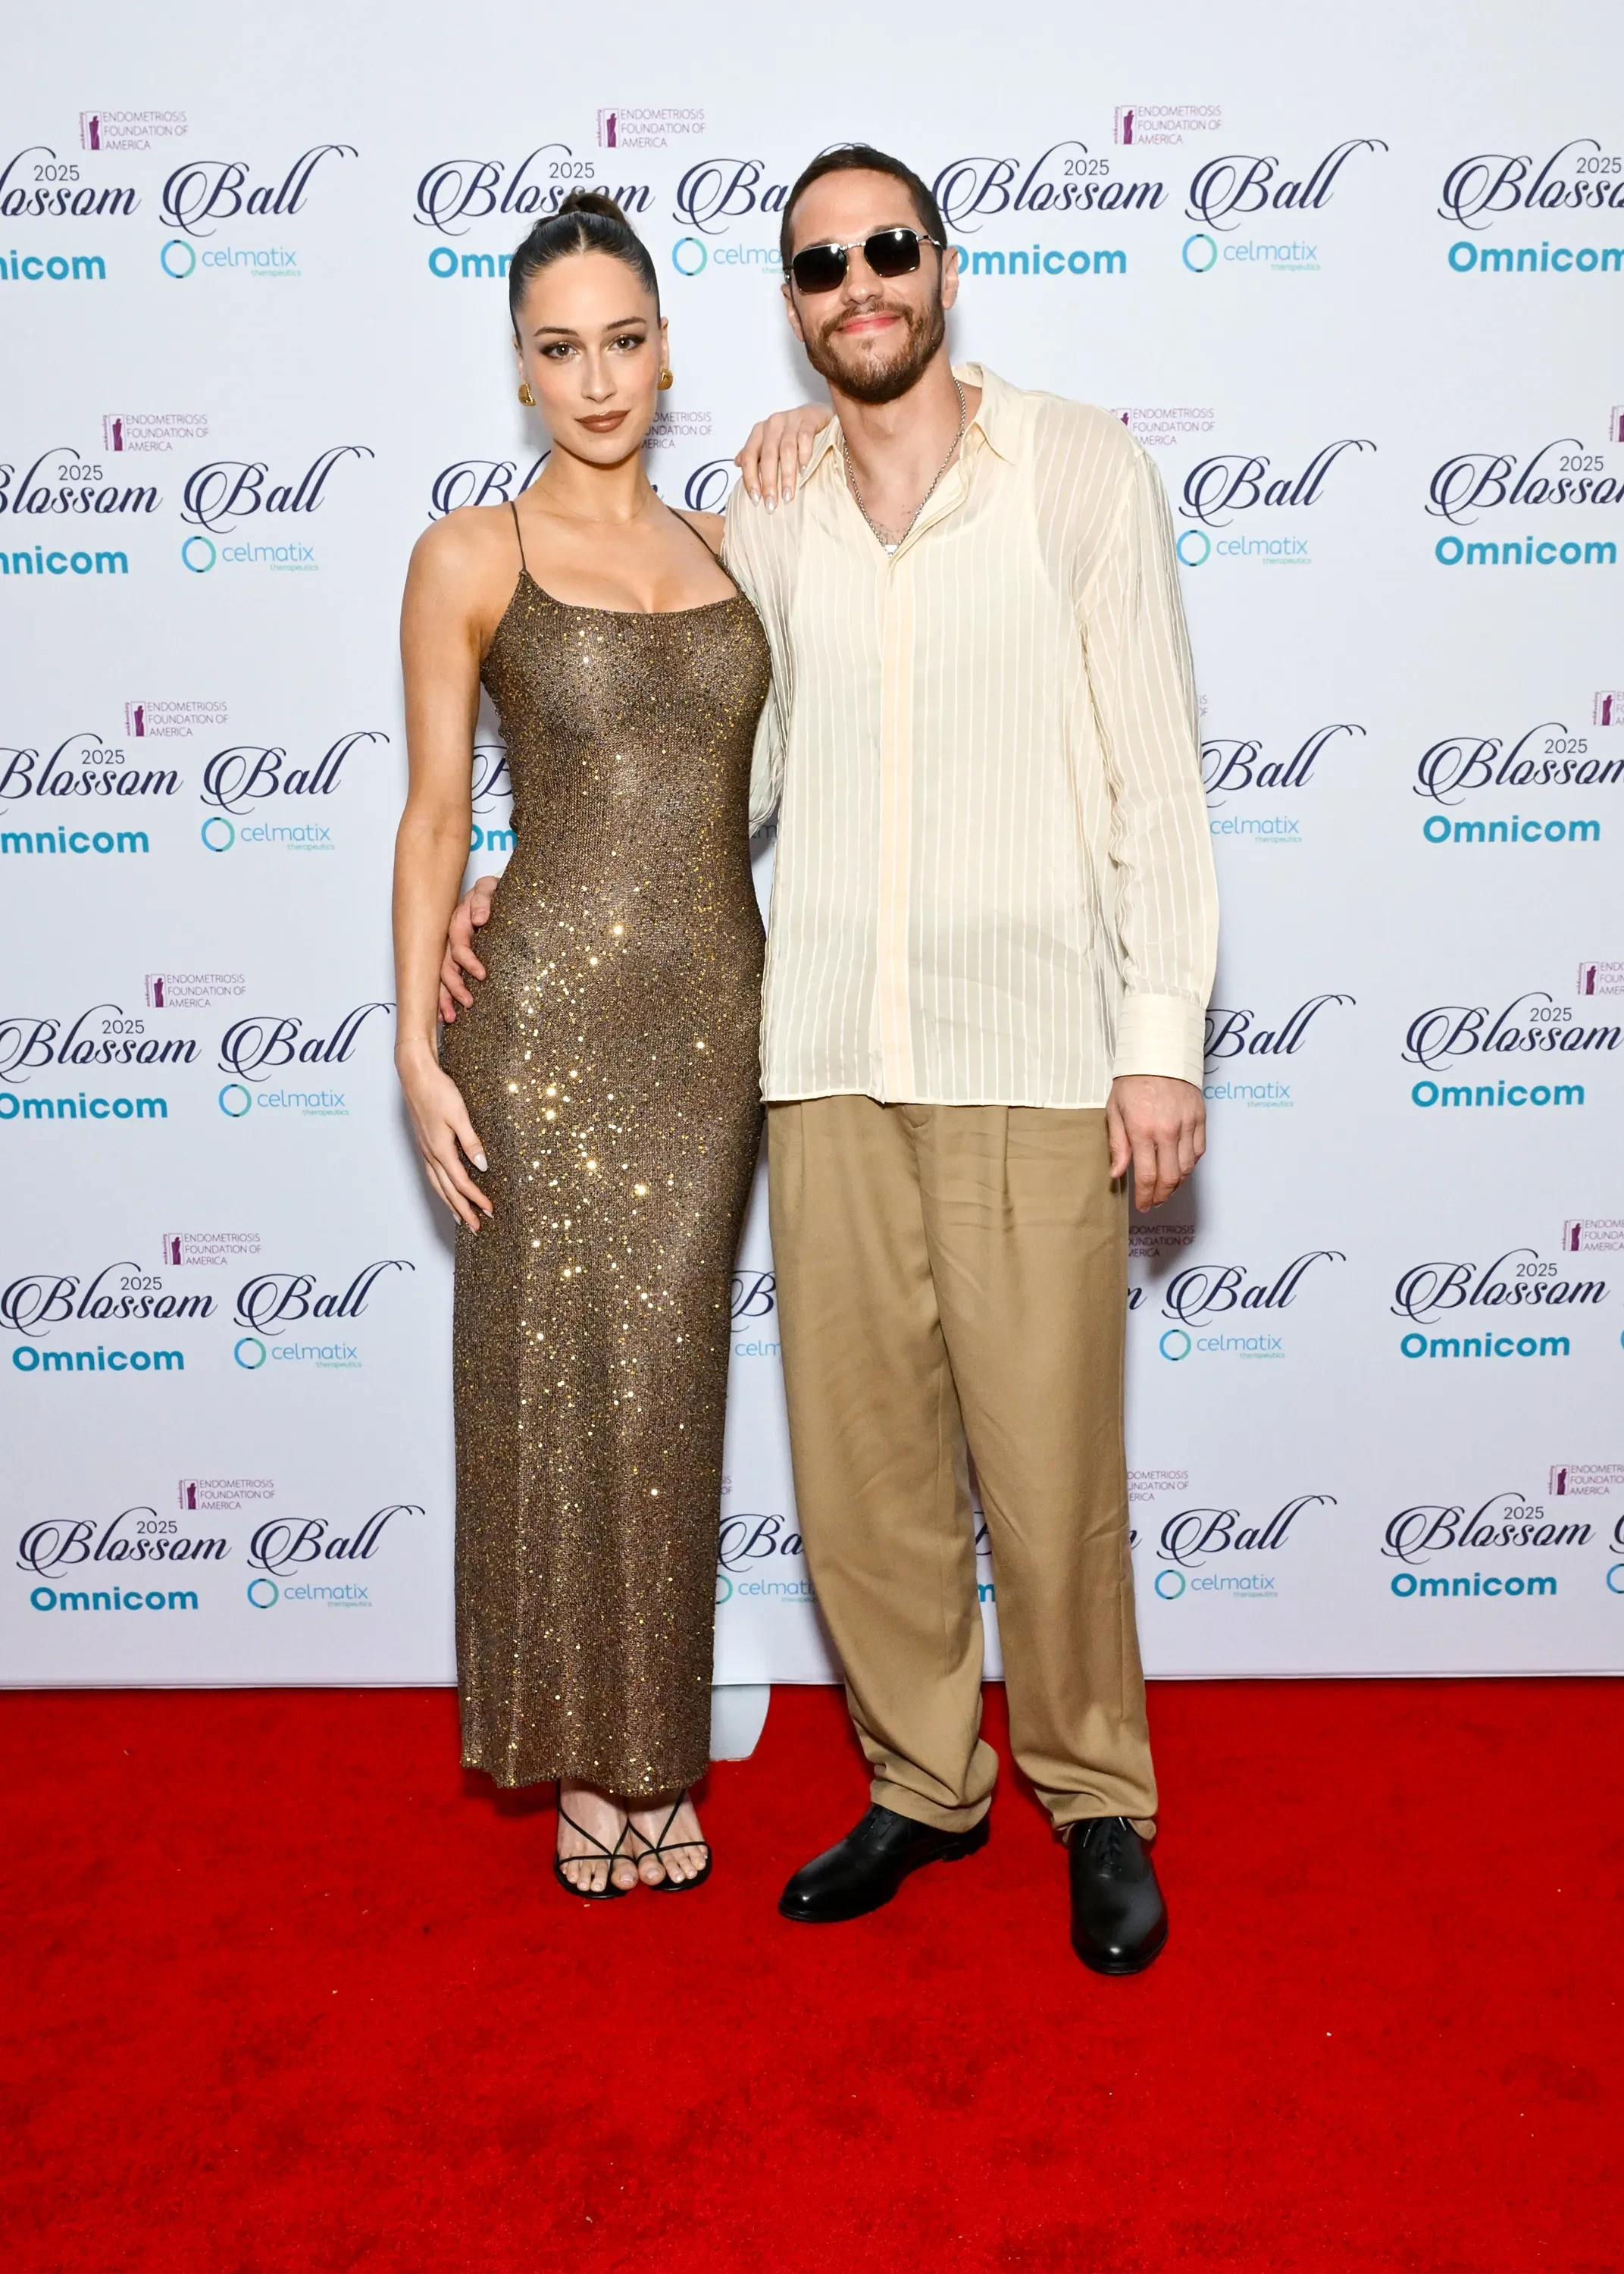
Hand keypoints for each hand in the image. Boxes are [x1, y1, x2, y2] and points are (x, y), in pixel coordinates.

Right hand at [397, 1048, 492, 1231]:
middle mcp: (431, 1154)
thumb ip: (471, 1142)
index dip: (476, 1199)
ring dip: (450, 1202)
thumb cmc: (438, 1091)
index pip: (461, 1183)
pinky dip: (441, 1187)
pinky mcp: (424, 1143)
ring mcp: (425, 1150)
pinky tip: (446, 1188)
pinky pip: (433, 1174)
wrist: (415, 1075)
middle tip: (475, 1227)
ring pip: (437, 1184)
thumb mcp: (459, 1115)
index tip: (489, 1211)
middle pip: (447, 1191)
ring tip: (460, 1216)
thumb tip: (481, 1166)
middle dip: (462, 1210)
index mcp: (440, 1150)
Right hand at [438, 873, 499, 1022]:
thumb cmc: (494, 892)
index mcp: (459, 922)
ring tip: (450, 1018)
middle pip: (445, 966)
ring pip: (442, 977)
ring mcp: (454, 950)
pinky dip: (444, 997)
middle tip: (468, 1003)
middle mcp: (453, 939)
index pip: (458, 945)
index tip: (482, 975)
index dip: (467, 961)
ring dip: (444, 998)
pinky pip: (447, 979)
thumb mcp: (490, 888)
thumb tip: (479, 919)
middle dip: (452, 987)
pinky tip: (444, 1015)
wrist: (497, 893)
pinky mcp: (460, 959)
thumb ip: (484, 899)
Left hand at [734, 404, 830, 507]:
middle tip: (772, 504)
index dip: (750, 479)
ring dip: (786, 475)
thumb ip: (755, 453)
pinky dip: (804, 455)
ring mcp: (791, 420)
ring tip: (788, 495)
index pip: (749, 456)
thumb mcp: (771, 442)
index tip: (756, 500)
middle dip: (769, 482)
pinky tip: (804, 471)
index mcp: (760, 431)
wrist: (817, 415)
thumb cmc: (792, 433)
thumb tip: (738, 463)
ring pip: (786, 450)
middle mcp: (773, 424)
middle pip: (768, 456)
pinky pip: (804, 438)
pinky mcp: (809, 419)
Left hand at [1106, 1075, 1205, 1211]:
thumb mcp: (1115, 1110)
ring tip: (1166, 1188)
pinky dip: (1190, 1164)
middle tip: (1154, 1203)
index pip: (1147, 1176)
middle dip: (1161, 1196)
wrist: (1159, 1053)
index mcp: (1142, 1131)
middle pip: (1170, 1178)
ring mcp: (1187, 1125)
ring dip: (1176, 1183)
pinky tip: (1179, 1167)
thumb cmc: (1132, 1081)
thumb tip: (1117, 1173)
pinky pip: (1199, 1151)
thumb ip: (1117, 1144)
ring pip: (1187, 1168)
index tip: (1142, 1205)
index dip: (1146, 1196)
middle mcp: (1167, 1131)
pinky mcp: (1200, 1118)